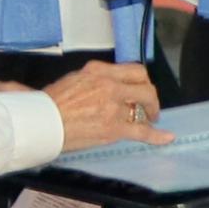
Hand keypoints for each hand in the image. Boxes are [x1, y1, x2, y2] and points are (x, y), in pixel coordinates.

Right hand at [40, 59, 166, 151]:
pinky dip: (157, 135)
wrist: (41, 123)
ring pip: (145, 106)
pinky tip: (167, 137)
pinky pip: (142, 131)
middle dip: (151, 96)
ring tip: (152, 120)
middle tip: (149, 106)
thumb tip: (100, 83)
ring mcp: (113, 106)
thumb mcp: (72, 79)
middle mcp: (109, 85)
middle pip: (145, 86)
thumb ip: (92, 78)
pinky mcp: (114, 127)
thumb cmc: (49, 103)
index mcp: (98, 71)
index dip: (142, 81)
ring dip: (151, 114)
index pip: (133, 70)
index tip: (141, 88)